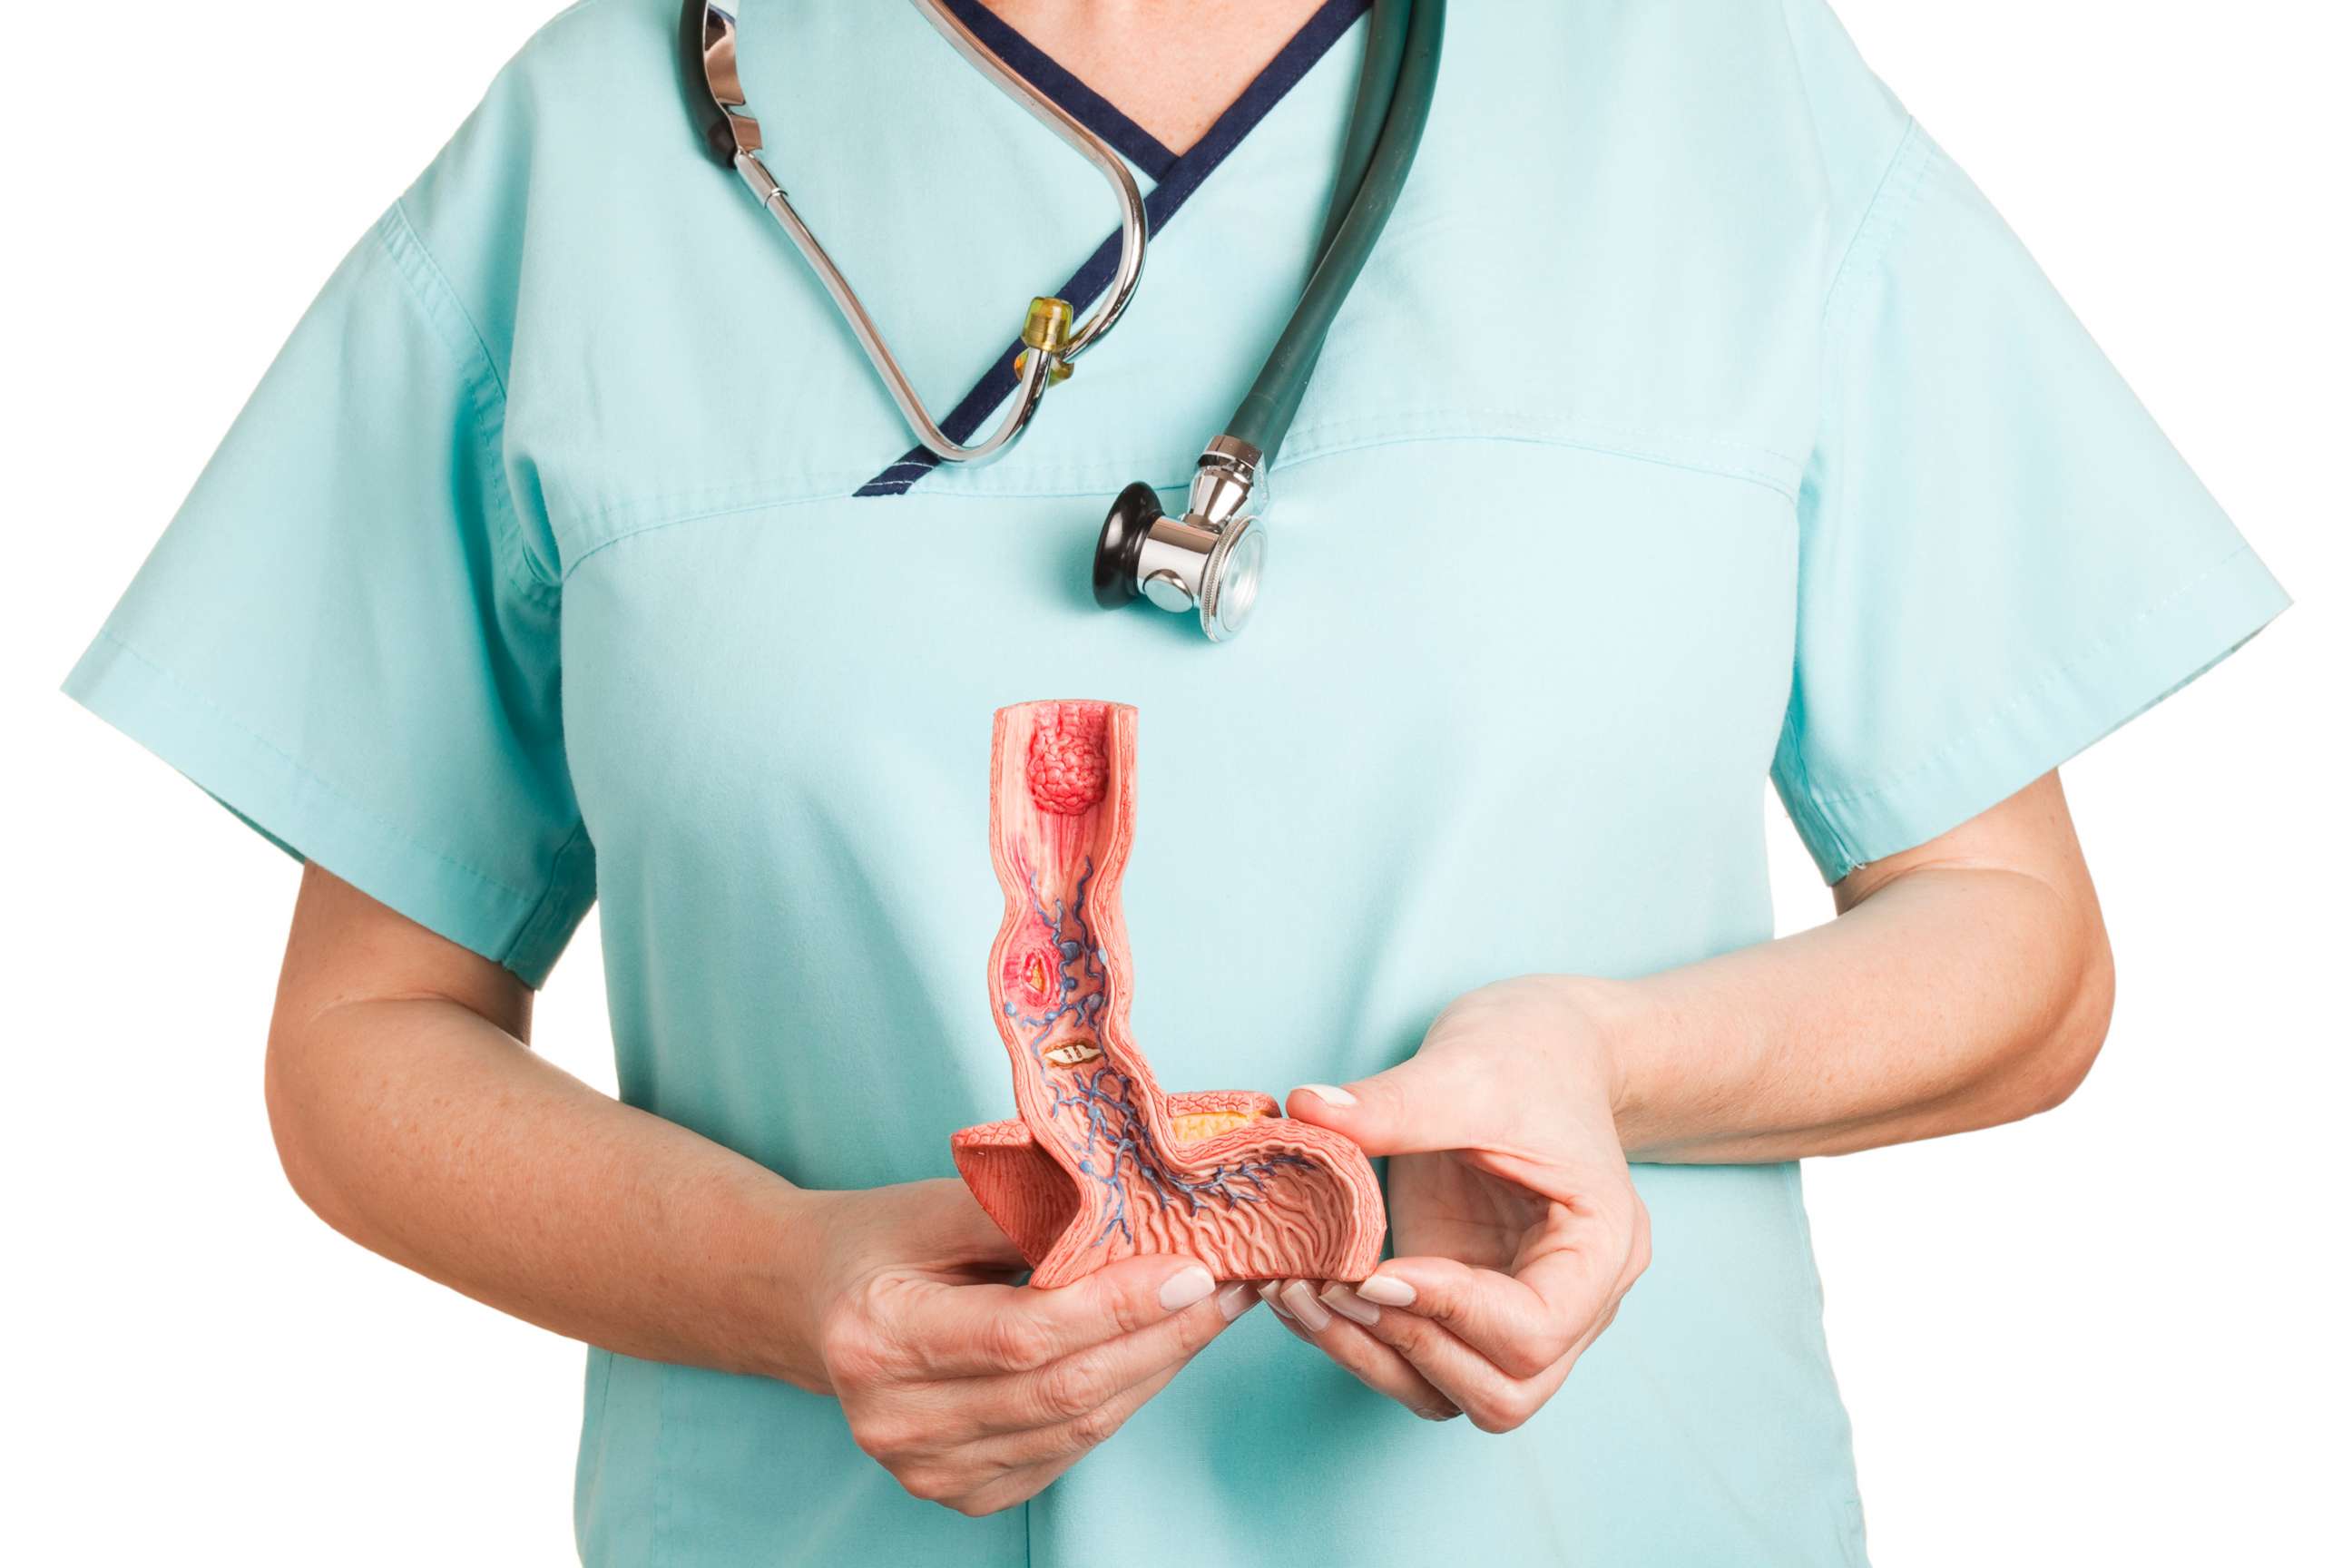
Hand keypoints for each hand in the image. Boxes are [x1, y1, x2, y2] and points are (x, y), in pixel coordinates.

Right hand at [796, 1179, 1256, 1514]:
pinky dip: (1123, 1398)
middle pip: (1061, 1392)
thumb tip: (1142, 1213)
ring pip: (1076, 1429)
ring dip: (1157, 1368)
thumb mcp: (941, 1204)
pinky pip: (1067, 1451)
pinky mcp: (962, 1491)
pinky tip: (1158, 1349)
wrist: (816, 1305)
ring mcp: (926, 1470)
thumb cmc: (886, 1241)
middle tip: (1230, 1285)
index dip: (1118, 1307)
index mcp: (879, 1337)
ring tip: (1211, 1311)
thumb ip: (1029, 1213)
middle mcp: (895, 1420)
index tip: (1192, 1268)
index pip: (1024, 1335)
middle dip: (1162, 1338)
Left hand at [1270, 977, 1648, 1430]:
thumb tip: (1307, 1110)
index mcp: (1602, 1247)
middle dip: (1406, 1347)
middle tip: (1327, 1288)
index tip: (1375, 1269)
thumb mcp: (1465, 1068)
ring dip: (1373, 1358)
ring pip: (1458, 1395)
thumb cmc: (1527, 1054)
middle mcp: (1573, 1302)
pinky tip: (1304, 1294)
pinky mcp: (1467, 1307)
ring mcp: (1518, 1312)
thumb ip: (1394, 1102)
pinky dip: (1362, 1344)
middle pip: (1504, 1392)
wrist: (1543, 1047)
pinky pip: (1420, 1361)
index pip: (1536, 1330)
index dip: (1450, 1310)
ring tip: (1300, 1296)